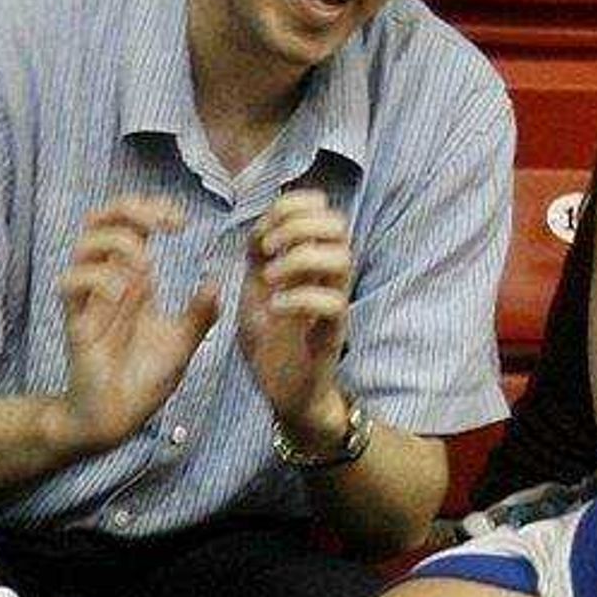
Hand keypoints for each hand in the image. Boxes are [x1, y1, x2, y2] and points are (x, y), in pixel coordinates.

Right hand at [52, 198, 216, 453]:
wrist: (117, 416)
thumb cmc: (144, 380)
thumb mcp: (184, 343)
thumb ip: (200, 313)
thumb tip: (218, 280)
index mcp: (133, 279)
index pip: (132, 223)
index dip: (153, 209)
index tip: (180, 222)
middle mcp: (108, 281)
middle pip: (102, 220)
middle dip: (130, 209)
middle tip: (162, 225)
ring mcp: (90, 300)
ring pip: (84, 244)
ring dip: (118, 243)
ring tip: (146, 265)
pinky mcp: (76, 321)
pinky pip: (70, 283)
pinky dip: (97, 278)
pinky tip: (123, 293)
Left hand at [239, 190, 354, 434]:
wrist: (284, 391)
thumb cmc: (272, 340)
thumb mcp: (254, 289)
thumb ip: (257, 256)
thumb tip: (262, 224)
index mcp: (310, 258)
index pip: (322, 208)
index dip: (293, 205)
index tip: (262, 231)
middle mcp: (328, 275)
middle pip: (338, 224)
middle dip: (297, 225)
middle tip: (266, 250)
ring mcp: (333, 302)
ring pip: (342, 258)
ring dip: (300, 258)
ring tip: (269, 278)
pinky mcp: (332, 333)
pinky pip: (333, 304)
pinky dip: (300, 299)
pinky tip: (274, 309)